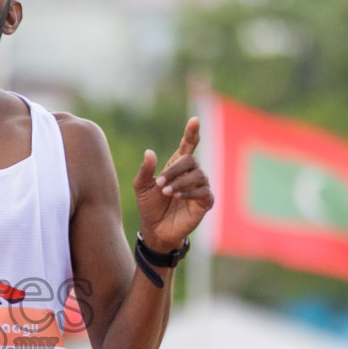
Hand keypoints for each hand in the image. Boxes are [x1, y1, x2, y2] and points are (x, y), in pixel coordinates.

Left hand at [132, 116, 213, 253]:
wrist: (155, 228)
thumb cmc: (150, 205)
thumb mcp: (142, 186)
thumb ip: (146, 170)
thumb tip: (149, 152)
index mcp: (177, 165)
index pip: (189, 144)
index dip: (192, 132)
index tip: (194, 120)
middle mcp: (191, 172)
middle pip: (190, 159)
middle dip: (174, 170)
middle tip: (160, 183)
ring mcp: (200, 186)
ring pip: (198, 175)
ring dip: (180, 182)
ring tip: (166, 192)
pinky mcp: (205, 201)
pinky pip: (203, 192)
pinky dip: (190, 192)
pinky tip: (178, 196)